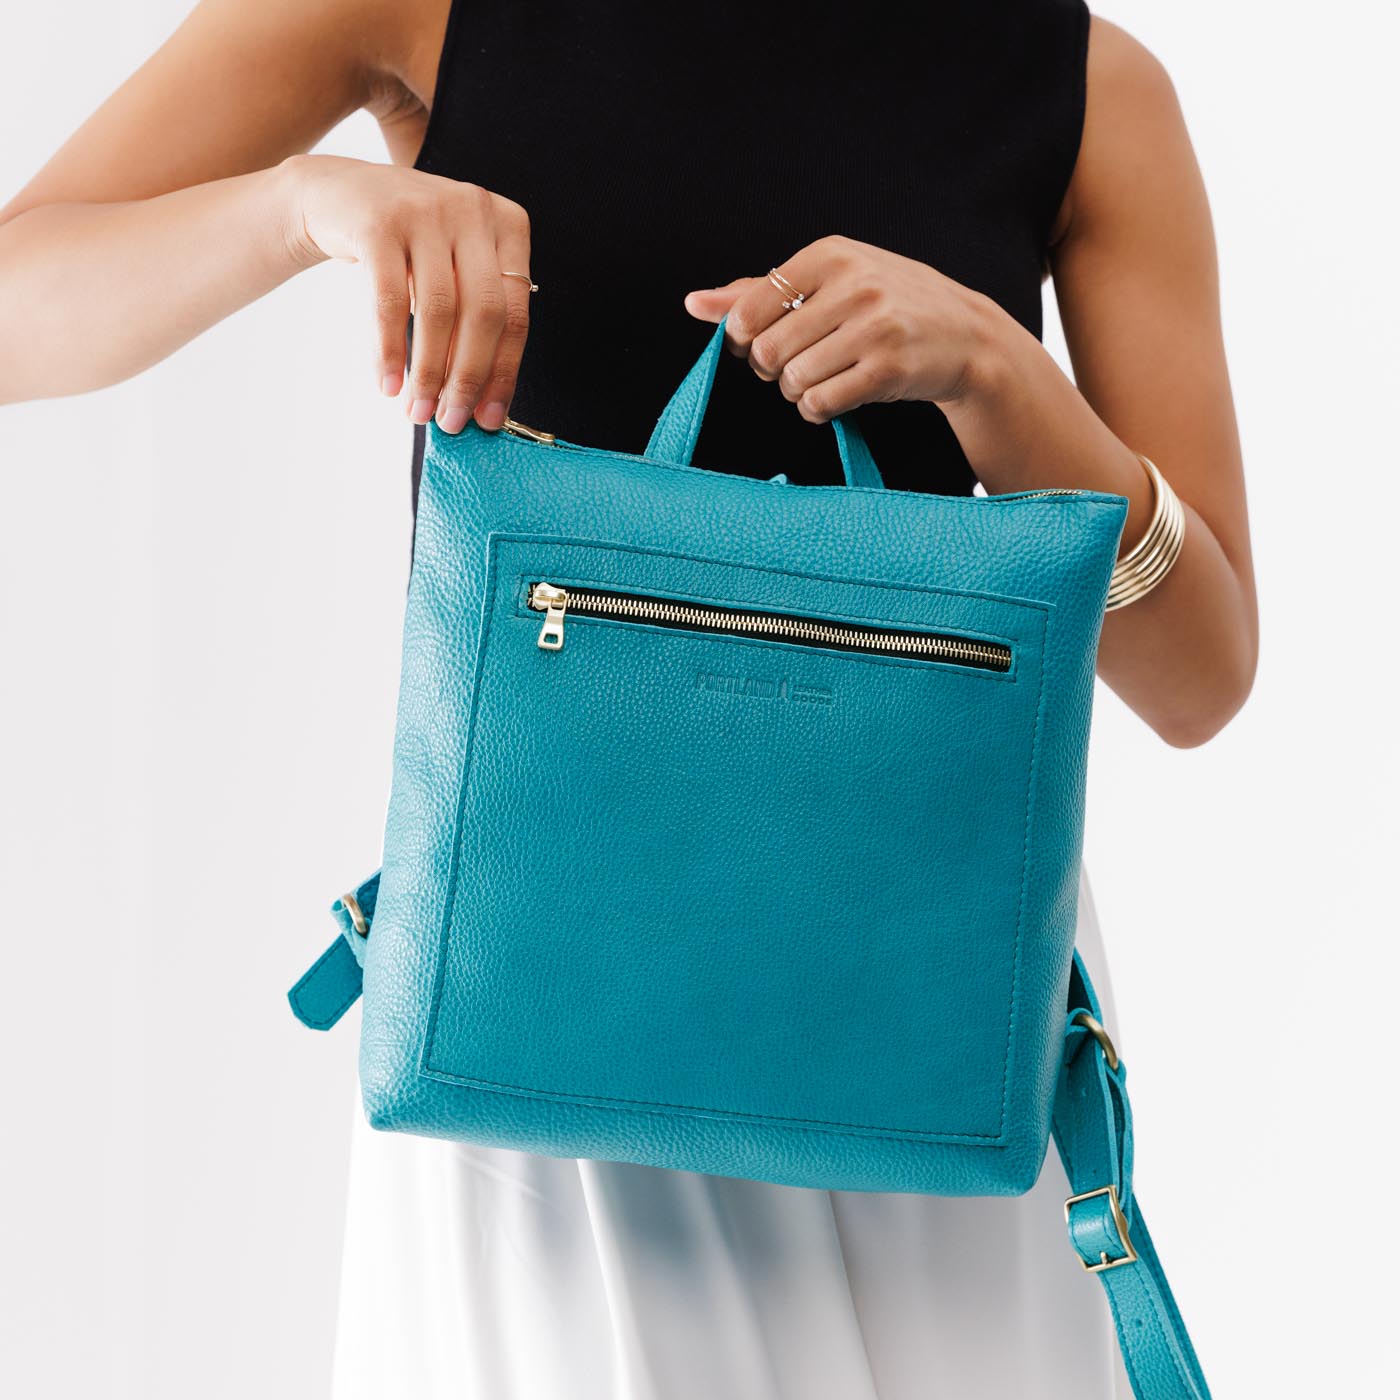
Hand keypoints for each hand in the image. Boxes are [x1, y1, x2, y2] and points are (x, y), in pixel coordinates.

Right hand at [283, 154, 531, 432]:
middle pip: (483, 313)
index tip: (488, 417)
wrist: (337, 196)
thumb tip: (483, 405)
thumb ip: (475, 322)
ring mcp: (426, 210)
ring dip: (428, 372)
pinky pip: (389, 302)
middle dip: (467, 377)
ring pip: (438, 310)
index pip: (516, 313)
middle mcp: (473, 209)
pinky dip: (389, 351)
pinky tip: (388, 384)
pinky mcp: (378, 222)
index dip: (503, 372)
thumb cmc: (408, 247)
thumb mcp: (454, 269)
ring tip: (417, 410)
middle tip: (451, 420)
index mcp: (507, 225)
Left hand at [683, 235, 1004, 423]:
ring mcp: (873, 327)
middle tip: (797, 365)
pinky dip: (817, 410)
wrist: (965, 335)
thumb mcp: (828, 282)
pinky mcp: (887, 369)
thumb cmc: (885, 306)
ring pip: (792, 380)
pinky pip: (820, 403)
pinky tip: (835, 397)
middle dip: (772, 370)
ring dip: (797, 392)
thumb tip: (694, 304)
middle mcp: (853, 285)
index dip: (745, 339)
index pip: (750, 308)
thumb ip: (758, 293)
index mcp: (830, 255)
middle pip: (767, 351)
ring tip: (822, 379)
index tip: (765, 342)